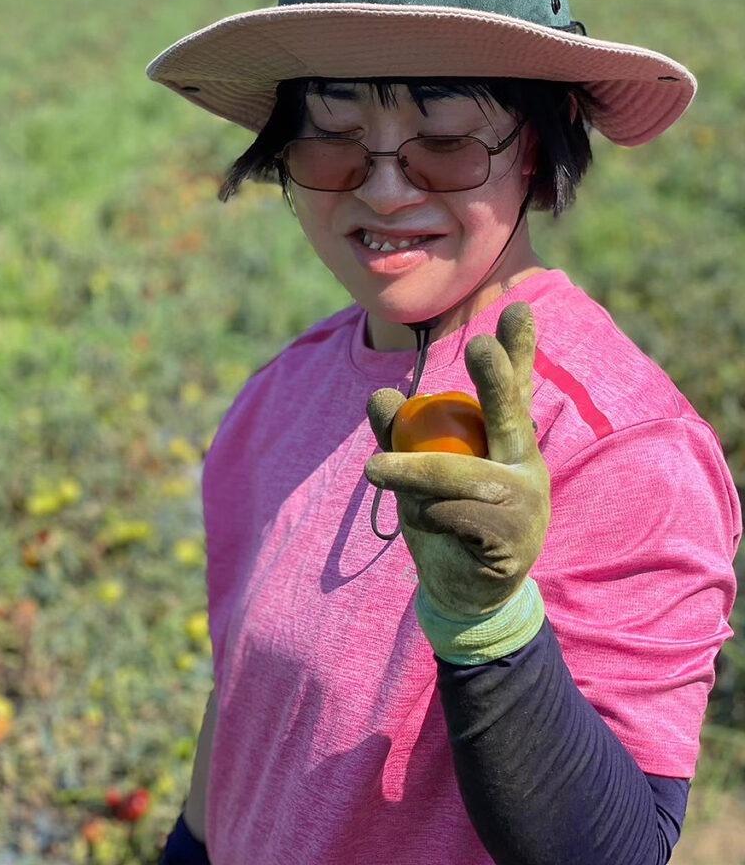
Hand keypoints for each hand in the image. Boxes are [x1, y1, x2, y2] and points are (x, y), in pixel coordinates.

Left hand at [365, 302, 549, 620]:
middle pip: (509, 414)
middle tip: (479, 346)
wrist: (467, 591)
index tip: (515, 308)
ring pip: (461, 475)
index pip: (514, 389)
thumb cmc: (447, 520)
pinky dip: (425, 516)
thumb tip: (379, 396)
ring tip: (374, 469)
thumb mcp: (420, 474)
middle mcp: (525, 464)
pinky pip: (453, 516)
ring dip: (414, 473)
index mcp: (509, 442)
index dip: (518, 350)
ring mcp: (524, 502)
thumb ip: (401, 434)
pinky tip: (423, 524)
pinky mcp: (511, 538)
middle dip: (496, 378)